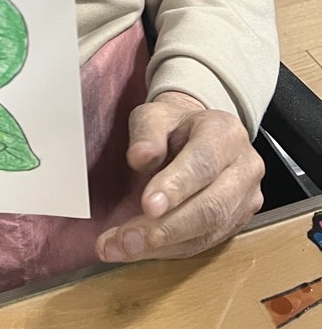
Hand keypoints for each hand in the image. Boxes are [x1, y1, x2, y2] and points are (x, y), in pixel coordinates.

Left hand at [95, 92, 263, 262]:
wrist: (196, 133)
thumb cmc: (173, 125)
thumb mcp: (154, 115)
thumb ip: (146, 133)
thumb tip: (140, 156)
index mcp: (225, 133)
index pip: (203, 163)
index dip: (177, 187)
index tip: (148, 205)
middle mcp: (244, 167)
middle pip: (211, 207)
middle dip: (166, 228)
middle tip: (126, 238)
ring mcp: (246, 199)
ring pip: (207, 232)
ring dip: (162, 246)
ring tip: (122, 247)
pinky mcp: (237, 223)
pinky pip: (204, 244)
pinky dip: (168, 251)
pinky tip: (138, 250)